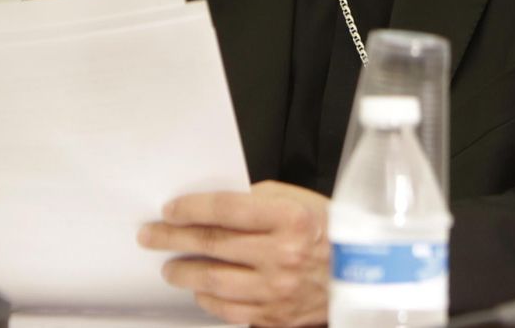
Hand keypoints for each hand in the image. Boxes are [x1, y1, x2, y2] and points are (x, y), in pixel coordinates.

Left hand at [138, 180, 328, 326]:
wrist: (364, 275)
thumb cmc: (332, 233)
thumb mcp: (300, 201)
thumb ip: (257, 200)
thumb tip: (212, 206)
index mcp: (291, 219)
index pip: (225, 210)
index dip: (190, 208)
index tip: (170, 209)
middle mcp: (283, 256)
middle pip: (212, 244)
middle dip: (173, 239)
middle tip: (150, 236)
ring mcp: (279, 290)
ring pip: (213, 281)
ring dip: (183, 272)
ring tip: (170, 267)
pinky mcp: (277, 317)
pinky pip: (229, 310)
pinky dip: (208, 299)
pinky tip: (199, 290)